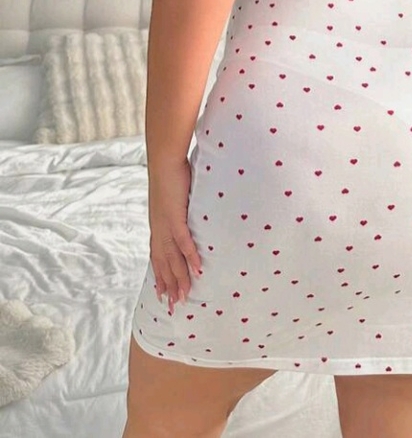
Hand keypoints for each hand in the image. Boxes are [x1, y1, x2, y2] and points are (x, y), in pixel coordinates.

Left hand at [147, 157, 202, 314]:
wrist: (164, 162)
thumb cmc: (171, 175)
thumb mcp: (173, 198)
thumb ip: (180, 210)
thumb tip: (187, 215)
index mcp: (158, 226)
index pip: (157, 257)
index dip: (160, 276)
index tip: (163, 293)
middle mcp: (159, 230)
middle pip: (163, 264)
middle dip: (168, 286)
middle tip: (173, 306)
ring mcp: (166, 225)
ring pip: (172, 258)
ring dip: (179, 278)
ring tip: (185, 296)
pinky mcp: (176, 217)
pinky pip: (184, 242)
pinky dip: (190, 257)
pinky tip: (197, 270)